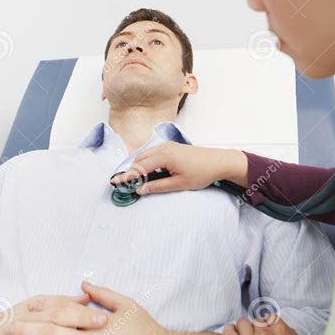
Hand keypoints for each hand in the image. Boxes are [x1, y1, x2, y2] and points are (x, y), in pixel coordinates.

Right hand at [110, 141, 247, 194]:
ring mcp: (168, 145)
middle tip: (122, 183)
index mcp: (164, 156)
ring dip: (138, 166)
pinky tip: (147, 171)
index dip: (126, 176)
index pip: (140, 167)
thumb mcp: (179, 184)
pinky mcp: (172, 147)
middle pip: (140, 159)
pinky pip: (153, 153)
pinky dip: (146, 161)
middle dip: (130, 171)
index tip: (115, 182)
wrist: (219, 161)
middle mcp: (164, 148)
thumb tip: (141, 189)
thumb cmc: (202, 172)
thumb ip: (158, 186)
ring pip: (146, 155)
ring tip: (132, 179)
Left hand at [223, 315, 312, 334]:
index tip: (266, 331)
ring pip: (242, 323)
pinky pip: (229, 334)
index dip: (268, 325)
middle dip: (256, 328)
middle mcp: (266, 334)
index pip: (271, 318)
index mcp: (282, 331)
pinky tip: (230, 332)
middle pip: (256, 321)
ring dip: (243, 327)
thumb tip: (282, 330)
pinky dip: (229, 330)